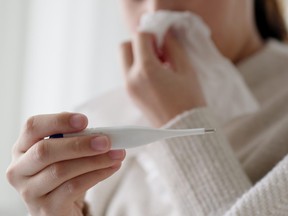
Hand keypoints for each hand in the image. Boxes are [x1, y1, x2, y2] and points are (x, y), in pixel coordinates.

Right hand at [6, 112, 125, 215]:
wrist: (60, 207)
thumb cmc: (62, 174)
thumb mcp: (64, 153)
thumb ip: (74, 139)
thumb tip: (101, 133)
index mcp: (23, 148)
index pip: (32, 127)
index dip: (58, 121)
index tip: (84, 120)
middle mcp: (20, 169)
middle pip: (45, 151)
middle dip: (79, 144)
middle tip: (106, 141)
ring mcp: (30, 191)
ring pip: (61, 170)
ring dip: (95, 160)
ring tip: (116, 154)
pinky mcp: (46, 209)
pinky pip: (73, 187)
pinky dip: (97, 175)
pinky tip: (112, 167)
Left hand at [120, 32, 205, 126]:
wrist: (182, 130)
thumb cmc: (189, 101)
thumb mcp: (186, 70)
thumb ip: (173, 47)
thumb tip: (165, 34)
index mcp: (146, 69)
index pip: (140, 37)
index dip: (153, 36)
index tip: (164, 46)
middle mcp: (132, 78)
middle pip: (124, 46)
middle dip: (139, 44)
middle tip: (158, 53)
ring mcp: (129, 88)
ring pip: (125, 60)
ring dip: (138, 56)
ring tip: (158, 67)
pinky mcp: (130, 95)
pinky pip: (128, 73)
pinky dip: (137, 68)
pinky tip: (155, 77)